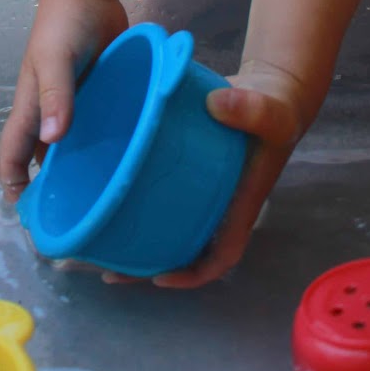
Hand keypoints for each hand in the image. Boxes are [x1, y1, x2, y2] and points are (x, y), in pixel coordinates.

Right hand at [0, 0, 127, 199]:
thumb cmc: (63, 25)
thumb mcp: (55, 58)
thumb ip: (54, 94)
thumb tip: (53, 140)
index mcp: (32, 107)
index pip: (13, 154)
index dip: (14, 185)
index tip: (32, 216)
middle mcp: (52, 113)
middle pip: (44, 159)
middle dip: (52, 189)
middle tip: (79, 220)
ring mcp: (77, 107)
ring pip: (75, 150)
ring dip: (84, 171)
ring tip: (108, 201)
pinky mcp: (102, 99)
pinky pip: (101, 132)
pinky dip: (109, 149)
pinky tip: (130, 164)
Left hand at [112, 58, 307, 288]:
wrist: (268, 92)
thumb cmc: (275, 111)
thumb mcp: (271, 112)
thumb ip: (251, 109)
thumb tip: (215, 104)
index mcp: (238, 206)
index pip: (220, 255)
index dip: (193, 274)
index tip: (158, 278)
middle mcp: (217, 205)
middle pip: (183, 248)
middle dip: (149, 264)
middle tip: (107, 270)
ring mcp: (200, 189)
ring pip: (166, 223)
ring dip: (135, 236)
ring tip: (94, 243)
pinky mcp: (185, 168)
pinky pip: (159, 191)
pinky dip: (134, 195)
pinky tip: (104, 189)